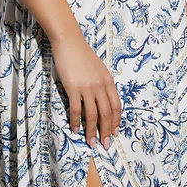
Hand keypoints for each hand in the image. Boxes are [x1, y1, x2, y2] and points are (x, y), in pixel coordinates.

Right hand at [50, 32, 121, 147]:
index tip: (115, 133)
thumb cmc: (82, 55)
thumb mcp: (99, 70)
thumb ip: (102, 84)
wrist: (69, 42)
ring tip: (91, 143)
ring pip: (92, 115)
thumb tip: (102, 101)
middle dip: (107, 131)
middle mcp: (101, 86)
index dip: (116, 122)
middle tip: (105, 145)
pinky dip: (76, 121)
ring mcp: (87, 87)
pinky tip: (75, 130)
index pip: (116, 106)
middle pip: (107, 114)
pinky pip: (76, 109)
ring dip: (92, 131)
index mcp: (109, 81)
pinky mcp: (73, 87)